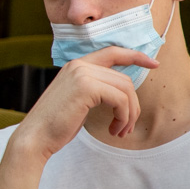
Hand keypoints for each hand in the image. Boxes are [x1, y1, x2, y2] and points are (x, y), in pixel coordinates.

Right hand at [13, 46, 157, 161]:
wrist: (35, 136)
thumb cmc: (55, 124)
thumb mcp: (78, 101)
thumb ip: (95, 89)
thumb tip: (123, 92)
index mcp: (76, 66)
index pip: (112, 52)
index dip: (135, 56)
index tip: (153, 64)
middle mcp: (79, 65)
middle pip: (124, 80)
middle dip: (132, 105)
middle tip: (126, 127)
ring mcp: (82, 74)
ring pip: (126, 90)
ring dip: (129, 114)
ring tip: (120, 131)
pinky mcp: (86, 87)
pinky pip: (120, 99)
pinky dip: (123, 117)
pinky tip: (114, 130)